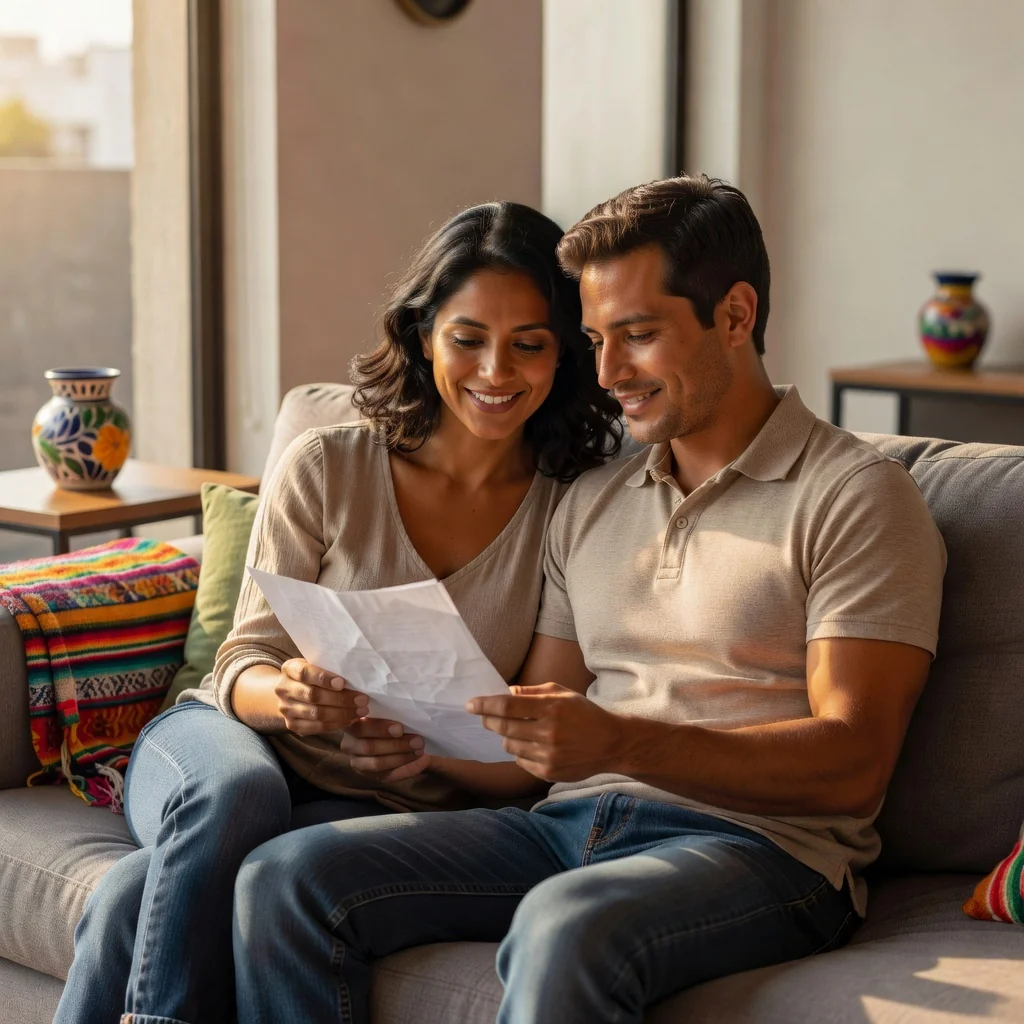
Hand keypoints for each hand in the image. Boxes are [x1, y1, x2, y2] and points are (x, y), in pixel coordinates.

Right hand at [275, 658, 367, 735]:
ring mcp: (286, 709)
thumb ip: (329, 669)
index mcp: (289, 669)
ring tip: (360, 711)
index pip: (305, 673)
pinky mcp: (292, 725)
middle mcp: (283, 689)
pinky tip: (349, 720)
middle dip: (341, 699)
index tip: (342, 683)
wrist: (291, 693)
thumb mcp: (315, 666)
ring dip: (342, 714)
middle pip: (313, 696)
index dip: (324, 678)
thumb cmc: (312, 676)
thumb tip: (356, 676)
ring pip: (316, 714)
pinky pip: (316, 727)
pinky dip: (335, 724)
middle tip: (362, 700)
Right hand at [340, 717, 431, 782]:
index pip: (359, 727)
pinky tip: (421, 761)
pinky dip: (406, 769)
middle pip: (369, 748)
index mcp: (350, 724)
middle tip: (417, 740)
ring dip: (401, 757)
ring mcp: (359, 763)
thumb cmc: (393, 717)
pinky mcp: (372, 775)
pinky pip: (388, 775)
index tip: (399, 728)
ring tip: (420, 749)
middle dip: (395, 744)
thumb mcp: (389, 710)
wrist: (402, 734)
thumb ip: (391, 710)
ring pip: (377, 764)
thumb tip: (407, 707)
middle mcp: (349, 745)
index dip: (378, 728)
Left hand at [467, 682, 627, 782]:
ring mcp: (548, 754)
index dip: (485, 705)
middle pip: (503, 727)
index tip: (470, 704)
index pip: (507, 706)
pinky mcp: (548, 772)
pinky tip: (530, 744)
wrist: (611, 744)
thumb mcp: (562, 693)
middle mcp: (548, 732)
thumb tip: (507, 692)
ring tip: (515, 729)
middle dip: (488, 720)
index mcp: (550, 708)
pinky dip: (519, 752)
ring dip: (506, 735)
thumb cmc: (584, 714)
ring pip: (509, 745)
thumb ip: (533, 692)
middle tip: (483, 716)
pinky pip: (520, 761)